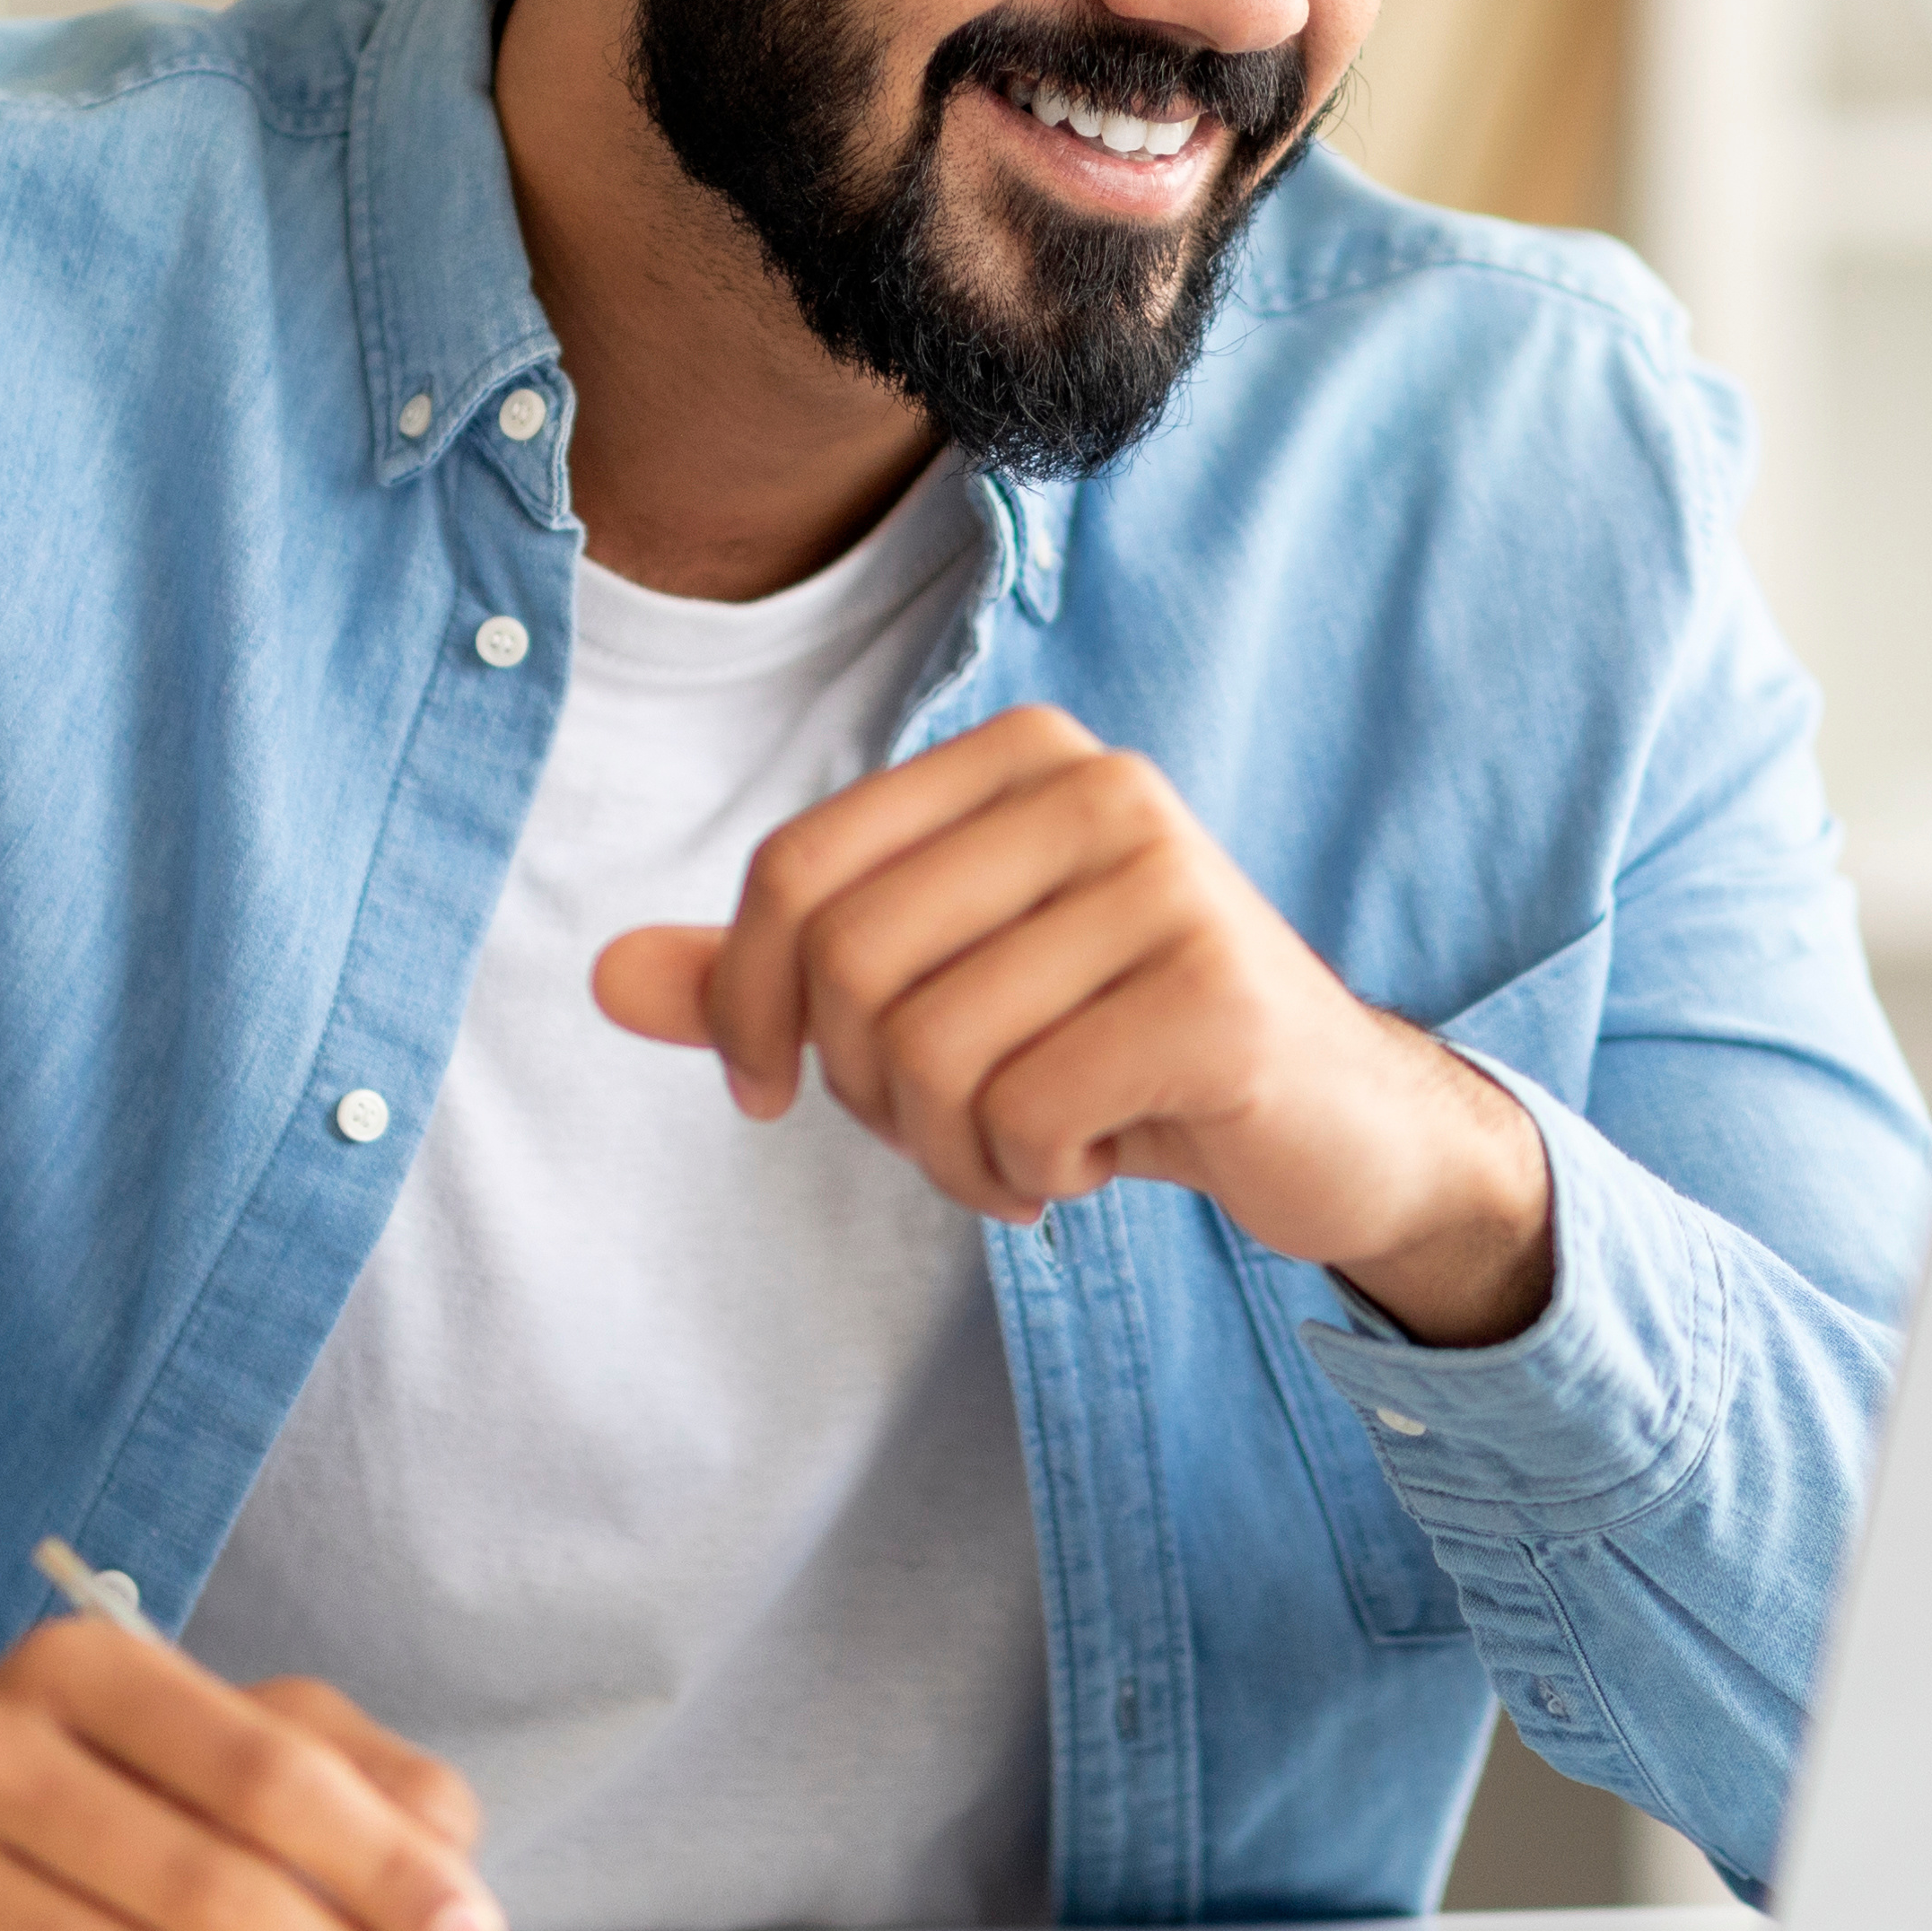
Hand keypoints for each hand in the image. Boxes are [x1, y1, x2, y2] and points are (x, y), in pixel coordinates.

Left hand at [590, 705, 1556, 1345]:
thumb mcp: (935, 996)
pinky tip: (1091, 1160)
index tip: (768, 1089)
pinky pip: (1027, 1112)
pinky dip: (1030, 1173)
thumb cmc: (1111, 1045)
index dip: (744, 1003)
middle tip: (947, 1132)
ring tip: (1023, 1153)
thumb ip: (777, 978)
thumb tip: (603, 979)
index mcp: (1017, 757)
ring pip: (934, 1053)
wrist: (1328, 1123)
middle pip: (852, 966)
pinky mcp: (1218, 994)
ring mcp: (1170, 883)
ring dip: (953, 1153)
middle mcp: (1097, 788)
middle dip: (870, 1094)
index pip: (796, 871)